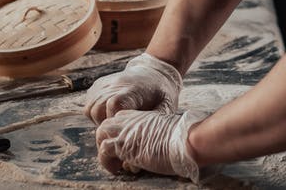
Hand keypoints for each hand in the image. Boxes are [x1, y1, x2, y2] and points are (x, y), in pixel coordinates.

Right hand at [83, 53, 182, 123]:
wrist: (154, 72)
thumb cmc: (161, 94)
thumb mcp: (165, 108)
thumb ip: (152, 125)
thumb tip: (139, 156)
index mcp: (134, 90)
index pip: (114, 104)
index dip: (113, 121)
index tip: (122, 131)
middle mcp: (116, 84)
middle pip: (97, 109)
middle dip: (105, 127)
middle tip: (118, 132)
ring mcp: (105, 83)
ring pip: (90, 109)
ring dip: (99, 121)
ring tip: (115, 123)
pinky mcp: (98, 85)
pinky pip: (88, 103)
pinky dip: (95, 113)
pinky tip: (110, 115)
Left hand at [95, 109, 216, 182]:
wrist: (185, 140)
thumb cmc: (182, 137)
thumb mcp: (165, 129)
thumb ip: (154, 132)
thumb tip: (157, 143)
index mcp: (141, 115)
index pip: (119, 118)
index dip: (117, 131)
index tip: (122, 144)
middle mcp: (130, 121)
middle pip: (106, 124)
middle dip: (105, 139)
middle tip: (113, 155)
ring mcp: (125, 132)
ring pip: (100, 134)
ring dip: (103, 149)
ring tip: (113, 164)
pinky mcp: (123, 145)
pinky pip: (104, 151)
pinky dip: (106, 162)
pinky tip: (116, 170)